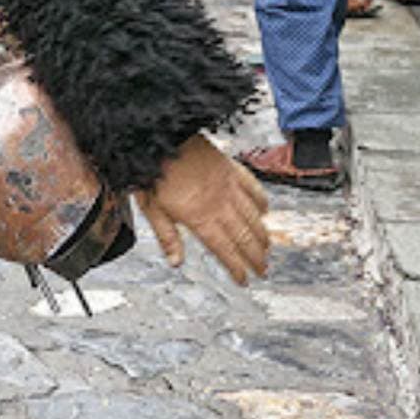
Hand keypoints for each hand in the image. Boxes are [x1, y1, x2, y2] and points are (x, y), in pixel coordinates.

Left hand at [137, 134, 270, 284]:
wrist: (162, 138)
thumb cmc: (153, 171)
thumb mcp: (151, 208)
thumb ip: (167, 236)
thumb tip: (176, 262)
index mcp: (199, 218)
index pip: (224, 250)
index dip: (236, 268)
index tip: (244, 280)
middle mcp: (219, 204)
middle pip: (244, 237)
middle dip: (256, 258)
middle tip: (263, 270)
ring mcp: (228, 186)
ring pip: (253, 216)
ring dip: (262, 235)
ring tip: (267, 249)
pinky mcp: (231, 169)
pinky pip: (253, 188)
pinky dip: (262, 201)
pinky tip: (265, 210)